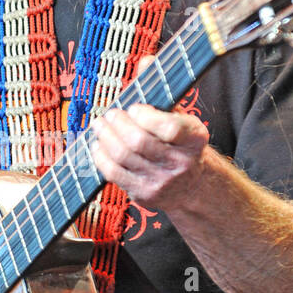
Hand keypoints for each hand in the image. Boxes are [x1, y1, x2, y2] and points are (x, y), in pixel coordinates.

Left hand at [91, 100, 209, 211]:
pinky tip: (99, 146)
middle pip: (139, 141)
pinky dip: (101, 157)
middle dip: (119, 123)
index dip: (146, 116)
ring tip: (100, 125)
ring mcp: (160, 181)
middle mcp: (180, 163)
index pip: (170, 128)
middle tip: (111, 114)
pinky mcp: (144, 193)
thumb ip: (164, 111)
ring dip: (106, 136)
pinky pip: (114, 173)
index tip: (134, 109)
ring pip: (122, 156)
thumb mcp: (187, 125)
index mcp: (193, 140)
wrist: (192, 186)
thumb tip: (133, 99)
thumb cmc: (182, 148)